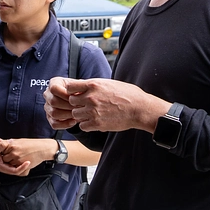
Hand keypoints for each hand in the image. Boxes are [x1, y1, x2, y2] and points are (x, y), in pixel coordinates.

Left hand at [0, 137, 57, 170]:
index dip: (4, 153)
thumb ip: (7, 142)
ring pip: (9, 164)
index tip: (7, 153)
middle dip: (7, 159)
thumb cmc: (31, 144)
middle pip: (4, 158)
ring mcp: (17, 158)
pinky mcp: (22, 163)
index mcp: (12, 144)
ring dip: (12, 163)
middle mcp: (13, 151)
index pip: (2, 151)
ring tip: (19, 159)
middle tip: (13, 157)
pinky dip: (17, 166)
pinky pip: (15, 167)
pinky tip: (21, 162)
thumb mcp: (18, 141)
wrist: (42, 149)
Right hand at [0, 140, 30, 175]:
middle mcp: (8, 168)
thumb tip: (6, 143)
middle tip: (32, 159)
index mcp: (5, 168)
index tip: (28, 162)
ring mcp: (9, 166)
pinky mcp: (9, 163)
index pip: (16, 171)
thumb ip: (0, 146)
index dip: (23, 167)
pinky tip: (23, 154)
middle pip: (21, 171)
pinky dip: (21, 161)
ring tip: (30, 157)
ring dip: (24, 164)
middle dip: (27, 166)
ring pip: (20, 168)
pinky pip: (17, 164)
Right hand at [44, 77, 78, 129]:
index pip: (54, 89)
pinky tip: (73, 121)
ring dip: (67, 115)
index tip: (76, 97)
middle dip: (68, 106)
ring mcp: (48, 107)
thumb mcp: (80, 86)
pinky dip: (65, 124)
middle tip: (79, 107)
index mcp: (54, 83)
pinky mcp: (49, 118)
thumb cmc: (79, 92)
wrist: (80, 100)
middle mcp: (48, 95)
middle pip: (53, 102)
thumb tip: (78, 96)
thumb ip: (79, 89)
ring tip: (77, 114)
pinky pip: (54, 124)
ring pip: (53, 113)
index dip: (65, 94)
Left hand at [51, 77, 167, 132]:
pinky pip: (82, 126)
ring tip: (91, 114)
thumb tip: (82, 86)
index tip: (78, 94)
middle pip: (71, 102)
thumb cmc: (128, 94)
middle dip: (77, 104)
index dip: (73, 92)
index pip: (70, 87)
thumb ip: (94, 85)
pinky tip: (94, 122)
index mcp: (93, 85)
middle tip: (86, 106)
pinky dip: (87, 125)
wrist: (140, 109)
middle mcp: (91, 97)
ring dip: (81, 115)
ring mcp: (93, 111)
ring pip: (75, 114)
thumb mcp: (109, 83)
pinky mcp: (97, 123)